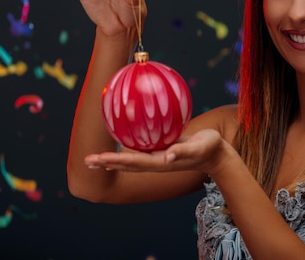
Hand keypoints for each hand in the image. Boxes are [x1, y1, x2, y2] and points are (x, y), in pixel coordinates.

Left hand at [84, 129, 228, 173]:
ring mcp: (158, 157)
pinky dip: (126, 149)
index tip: (98, 159)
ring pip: (130, 159)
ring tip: (95, 158)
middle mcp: (156, 161)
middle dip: (106, 163)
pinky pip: (140, 150)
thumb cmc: (210, 148)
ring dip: (112, 159)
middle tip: (86, 161)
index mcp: (161, 162)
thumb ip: (183, 152)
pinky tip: (120, 141)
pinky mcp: (162, 150)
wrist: (217, 153)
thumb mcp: (199, 148)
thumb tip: (167, 156)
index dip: (115, 160)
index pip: (133, 162)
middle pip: (126, 163)